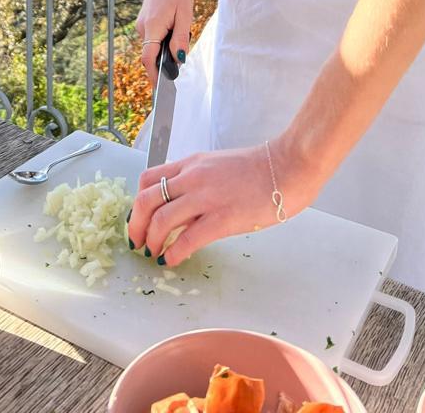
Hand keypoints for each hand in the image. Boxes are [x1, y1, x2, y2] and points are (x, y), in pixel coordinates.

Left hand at [127, 136, 320, 266]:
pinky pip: (188, 239)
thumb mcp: (218, 166)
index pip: (148, 179)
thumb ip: (197, 183)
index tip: (139, 220)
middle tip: (138, 242)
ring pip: (162, 220)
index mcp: (191, 164)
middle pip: (146, 200)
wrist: (288, 166)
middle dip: (136, 225)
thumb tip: (182, 208)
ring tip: (154, 254)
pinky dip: (174, 253)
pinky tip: (173, 261)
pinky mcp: (223, 218)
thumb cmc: (259, 169)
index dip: (137, 203)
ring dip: (152, 241)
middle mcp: (193, 178)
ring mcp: (206, 197)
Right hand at [136, 0, 193, 86]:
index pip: (148, 58)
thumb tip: (178, 60)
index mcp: (152, 26)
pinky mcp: (144, 22)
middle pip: (151, 55)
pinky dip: (163, 39)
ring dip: (166, 47)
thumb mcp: (185, 15)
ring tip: (180, 27)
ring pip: (153, 46)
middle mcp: (142, 27)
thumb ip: (180, 38)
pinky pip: (153, 38)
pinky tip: (174, 24)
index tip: (161, 90)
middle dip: (165, 60)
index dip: (154, 76)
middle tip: (181, 55)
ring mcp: (141, 24)